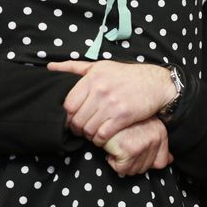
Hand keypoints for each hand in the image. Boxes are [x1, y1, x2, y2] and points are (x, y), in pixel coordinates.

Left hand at [48, 59, 174, 146]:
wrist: (155, 83)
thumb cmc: (126, 75)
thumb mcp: (100, 66)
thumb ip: (74, 67)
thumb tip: (50, 67)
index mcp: (92, 77)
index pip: (68, 104)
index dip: (67, 116)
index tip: (72, 119)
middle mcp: (100, 90)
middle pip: (76, 119)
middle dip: (76, 128)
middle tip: (81, 129)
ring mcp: (112, 104)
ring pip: (88, 128)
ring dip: (87, 135)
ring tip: (92, 132)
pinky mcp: (123, 116)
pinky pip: (102, 135)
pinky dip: (99, 140)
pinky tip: (102, 136)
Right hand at [102, 117, 172, 175]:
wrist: (103, 112)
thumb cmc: (121, 120)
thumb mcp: (143, 127)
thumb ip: (157, 144)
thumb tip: (169, 160)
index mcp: (160, 132)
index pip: (161, 162)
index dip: (147, 163)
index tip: (136, 155)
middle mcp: (155, 138)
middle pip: (144, 169)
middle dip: (131, 162)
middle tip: (123, 147)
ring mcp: (143, 144)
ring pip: (133, 170)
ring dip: (121, 161)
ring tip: (118, 145)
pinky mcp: (129, 150)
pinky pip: (121, 169)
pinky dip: (113, 161)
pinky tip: (112, 147)